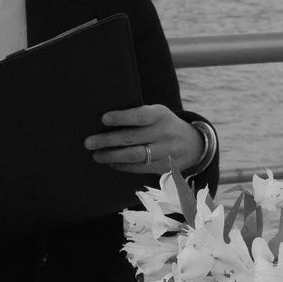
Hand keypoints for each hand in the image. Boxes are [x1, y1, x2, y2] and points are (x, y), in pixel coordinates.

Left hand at [85, 105, 204, 175]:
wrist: (193, 144)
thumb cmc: (164, 124)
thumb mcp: (157, 113)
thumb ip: (138, 116)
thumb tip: (104, 122)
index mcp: (161, 115)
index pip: (139, 116)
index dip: (121, 117)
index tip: (103, 119)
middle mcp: (164, 133)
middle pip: (133, 138)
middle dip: (108, 140)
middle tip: (88, 142)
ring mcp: (165, 152)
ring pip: (135, 156)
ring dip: (112, 156)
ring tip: (96, 155)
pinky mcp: (163, 166)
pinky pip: (139, 168)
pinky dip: (122, 166)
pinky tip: (110, 163)